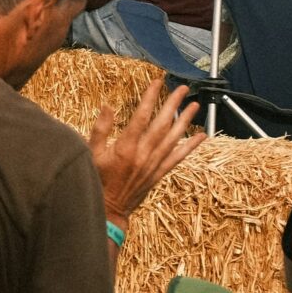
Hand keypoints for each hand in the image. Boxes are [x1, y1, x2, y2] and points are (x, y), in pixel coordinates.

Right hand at [87, 78, 204, 227]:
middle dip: (172, 104)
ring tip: (194, 105)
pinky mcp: (159, 173)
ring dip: (185, 120)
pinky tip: (201, 136)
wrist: (109, 209)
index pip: (141, 116)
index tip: (157, 83)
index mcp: (126, 147)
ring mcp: (154, 164)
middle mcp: (144, 154)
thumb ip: (100, 129)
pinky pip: (178, 157)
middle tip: (182, 89)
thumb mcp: (91, 153)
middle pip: (162, 124)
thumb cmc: (97, 180)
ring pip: (173, 138)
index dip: (150, 98)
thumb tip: (107, 106)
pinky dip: (190, 146)